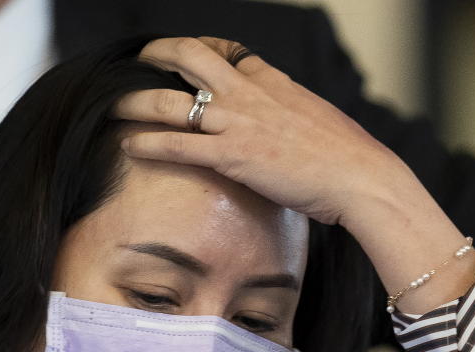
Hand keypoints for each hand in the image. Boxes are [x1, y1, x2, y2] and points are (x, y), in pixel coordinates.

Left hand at [114, 37, 474, 313]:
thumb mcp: (319, 121)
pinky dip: (147, 144)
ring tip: (112, 106)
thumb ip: (292, 116)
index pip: (228, 52)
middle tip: (139, 62)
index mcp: (273, 82)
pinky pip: (177, 146)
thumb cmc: (348, 158)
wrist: (361, 179)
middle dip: (157, 54)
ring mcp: (238, 123)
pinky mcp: (232, 157)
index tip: (184, 56)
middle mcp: (250, 94)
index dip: (201, 50)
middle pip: (190, 57)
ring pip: (171, 101)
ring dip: (135, 101)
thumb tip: (286, 126)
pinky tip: (128, 146)